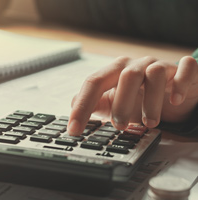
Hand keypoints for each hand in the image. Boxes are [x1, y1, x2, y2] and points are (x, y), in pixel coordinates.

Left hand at [67, 56, 197, 135]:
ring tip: (149, 124)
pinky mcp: (184, 69)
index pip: (93, 83)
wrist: (174, 91)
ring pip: (155, 73)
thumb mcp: (115, 101)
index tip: (74, 129)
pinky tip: (174, 100)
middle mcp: (137, 64)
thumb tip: (72, 105)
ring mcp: (161, 64)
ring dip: (150, 101)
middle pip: (125, 76)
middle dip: (121, 103)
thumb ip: (96, 103)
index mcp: (115, 71)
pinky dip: (180, 83)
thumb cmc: (141, 96)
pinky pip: (185, 68)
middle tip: (119, 126)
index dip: (82, 106)